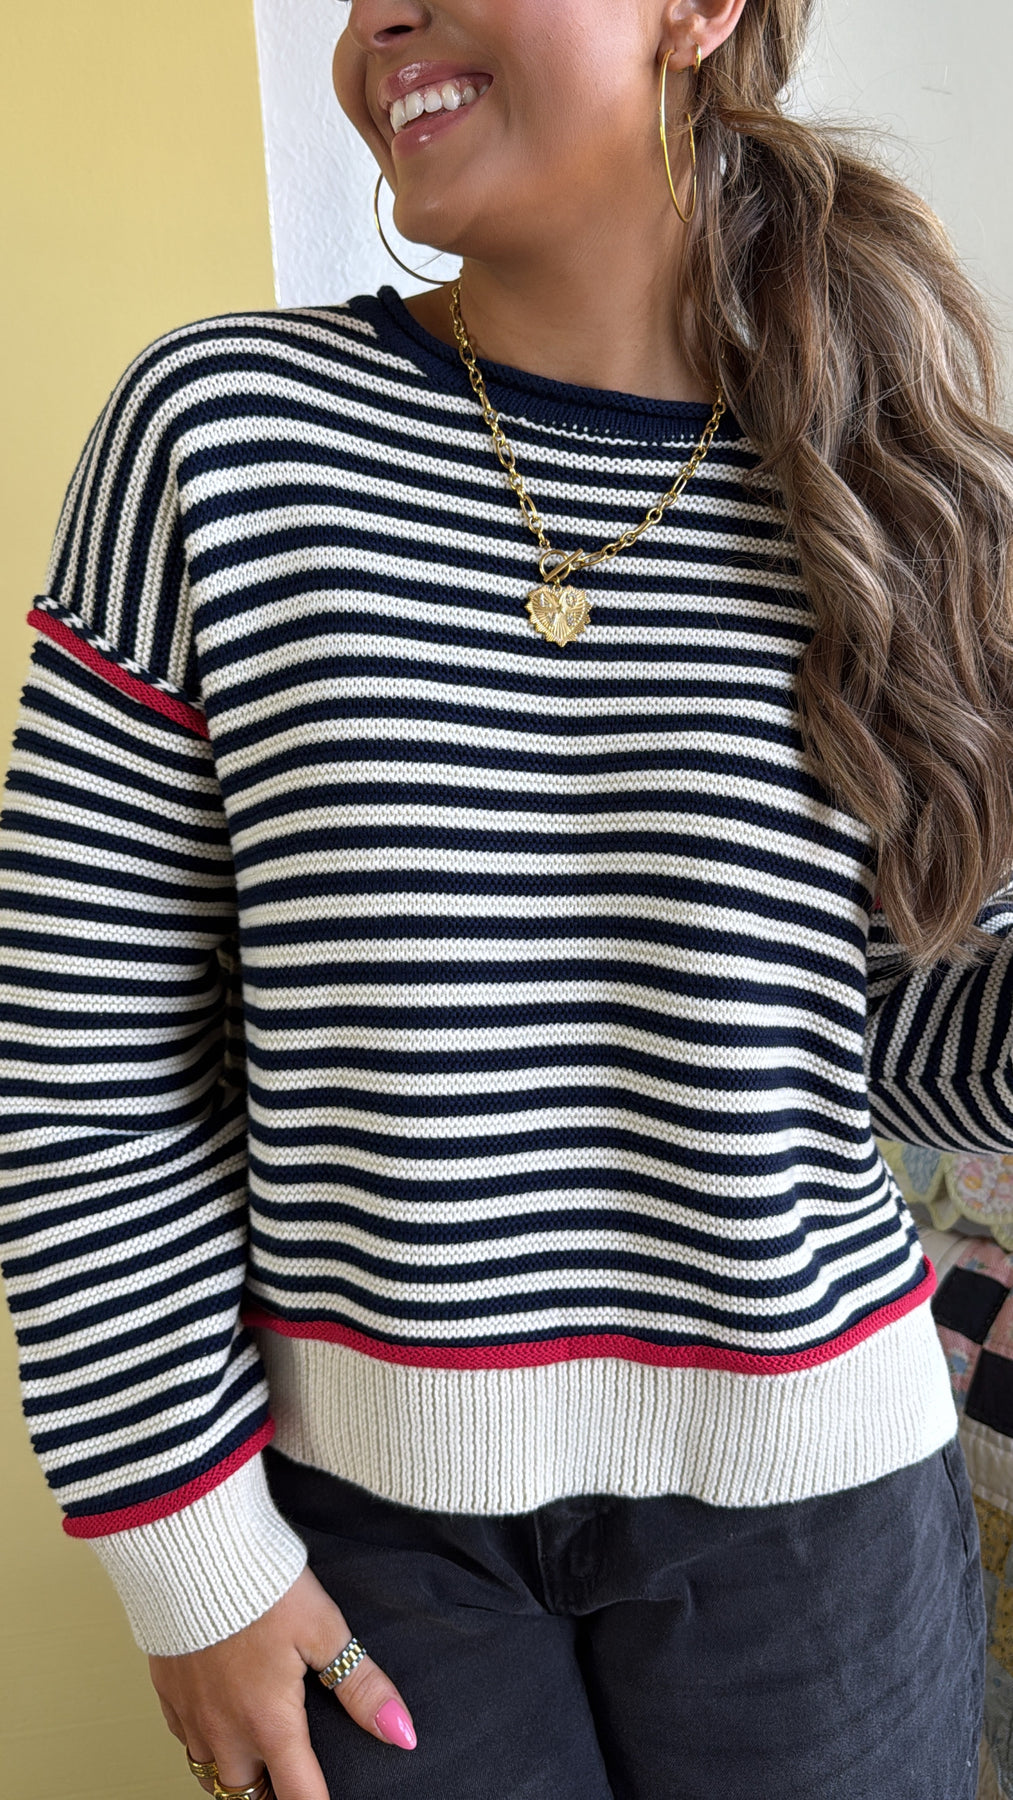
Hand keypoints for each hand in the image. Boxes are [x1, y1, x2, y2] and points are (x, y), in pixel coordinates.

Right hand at [149, 1565, 416, 1799]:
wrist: (190, 1549)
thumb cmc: (259, 1585)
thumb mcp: (323, 1629)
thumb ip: (361, 1687)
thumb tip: (401, 1732)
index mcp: (268, 1723)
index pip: (297, 1798)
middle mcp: (224, 1730)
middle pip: (247, 1795)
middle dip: (273, 1794)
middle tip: (295, 1778)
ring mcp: (190, 1714)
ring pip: (211, 1773)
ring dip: (238, 1773)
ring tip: (262, 1762)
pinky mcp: (166, 1690)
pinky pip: (184, 1740)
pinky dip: (205, 1742)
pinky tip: (220, 1721)